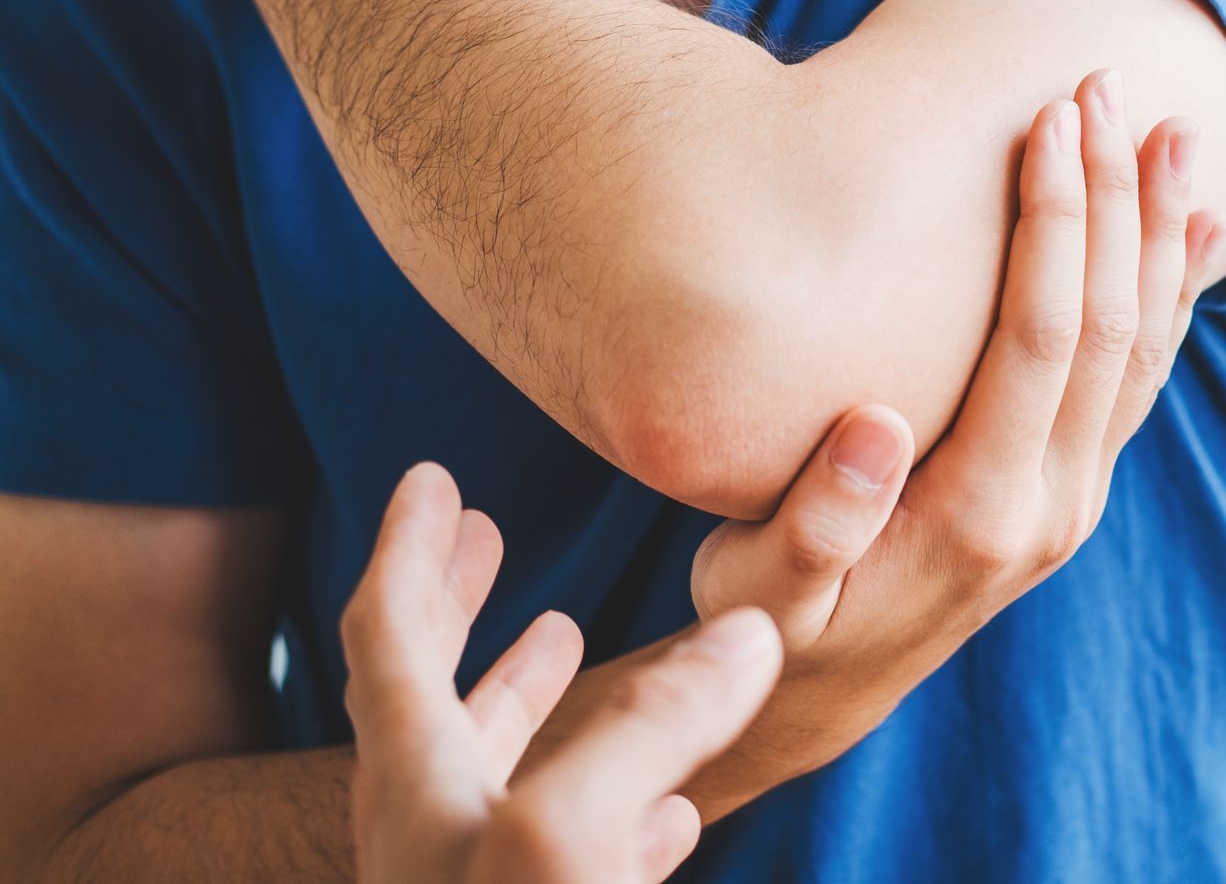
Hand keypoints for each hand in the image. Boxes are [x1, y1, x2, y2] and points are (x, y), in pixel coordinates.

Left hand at [340, 463, 780, 883]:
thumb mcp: (572, 833)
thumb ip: (652, 725)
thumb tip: (744, 633)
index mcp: (419, 778)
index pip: (387, 632)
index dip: (406, 545)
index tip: (427, 476)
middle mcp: (427, 827)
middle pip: (427, 686)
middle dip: (455, 598)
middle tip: (482, 530)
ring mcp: (471, 882)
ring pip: (488, 765)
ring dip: (518, 686)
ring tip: (561, 631)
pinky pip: (555, 846)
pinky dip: (600, 793)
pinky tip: (660, 807)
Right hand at [677, 69, 1225, 813]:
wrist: (825, 700)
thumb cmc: (778, 628)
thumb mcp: (760, 592)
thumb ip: (813, 523)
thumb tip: (872, 427)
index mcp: (979, 510)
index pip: (1041, 340)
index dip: (1052, 224)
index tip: (1051, 121)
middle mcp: (1050, 503)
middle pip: (1110, 327)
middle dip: (1111, 197)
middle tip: (1109, 86)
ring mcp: (1073, 498)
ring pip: (1144, 347)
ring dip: (1159, 234)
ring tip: (1175, 131)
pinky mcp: (1073, 489)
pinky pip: (1143, 380)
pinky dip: (1176, 297)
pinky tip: (1196, 230)